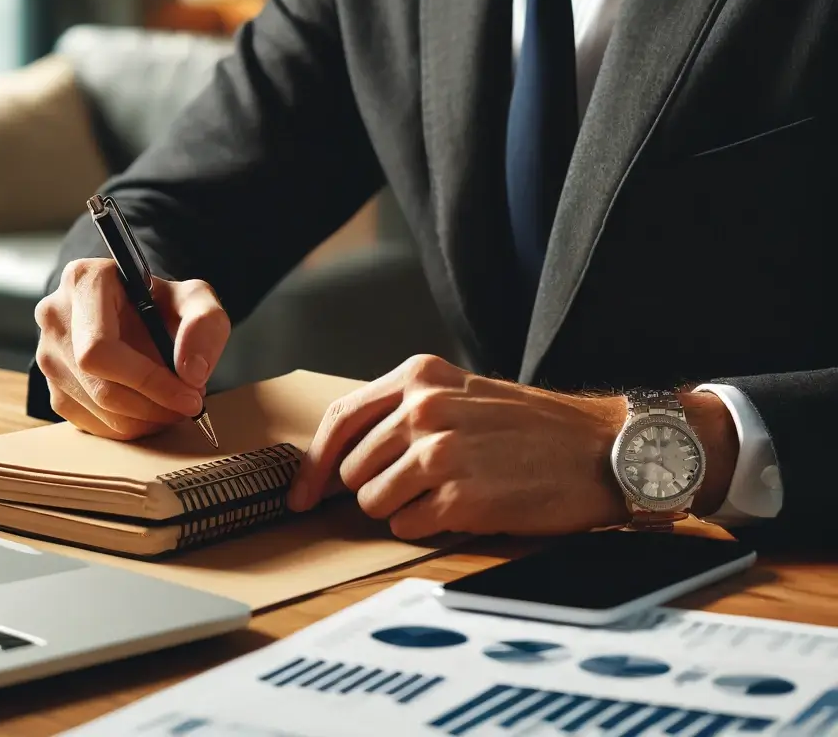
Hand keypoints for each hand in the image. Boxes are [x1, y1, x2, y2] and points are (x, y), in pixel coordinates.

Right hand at [34, 259, 230, 440]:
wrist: (138, 309)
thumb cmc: (163, 301)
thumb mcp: (195, 297)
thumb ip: (205, 323)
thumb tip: (192, 373)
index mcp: (84, 281)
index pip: (101, 348)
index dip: (148, 381)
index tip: (189, 396)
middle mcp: (55, 316)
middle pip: (99, 385)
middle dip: (153, 406)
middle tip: (190, 405)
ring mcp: (47, 354)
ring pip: (96, 409)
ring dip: (145, 419)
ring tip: (176, 403)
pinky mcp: (53, 386)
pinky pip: (89, 423)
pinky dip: (128, 425)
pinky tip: (152, 408)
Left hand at [288, 355, 628, 538]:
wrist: (601, 449)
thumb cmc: (532, 427)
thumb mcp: (462, 394)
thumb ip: (403, 412)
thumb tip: (343, 460)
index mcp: (420, 376)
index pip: (341, 418)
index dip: (313, 463)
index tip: (301, 494)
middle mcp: (423, 408)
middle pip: (352, 468)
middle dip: (373, 487)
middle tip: (417, 486)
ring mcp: (439, 451)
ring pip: (373, 501)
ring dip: (400, 508)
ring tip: (445, 493)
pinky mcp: (459, 496)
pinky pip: (407, 526)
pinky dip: (426, 525)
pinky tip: (463, 507)